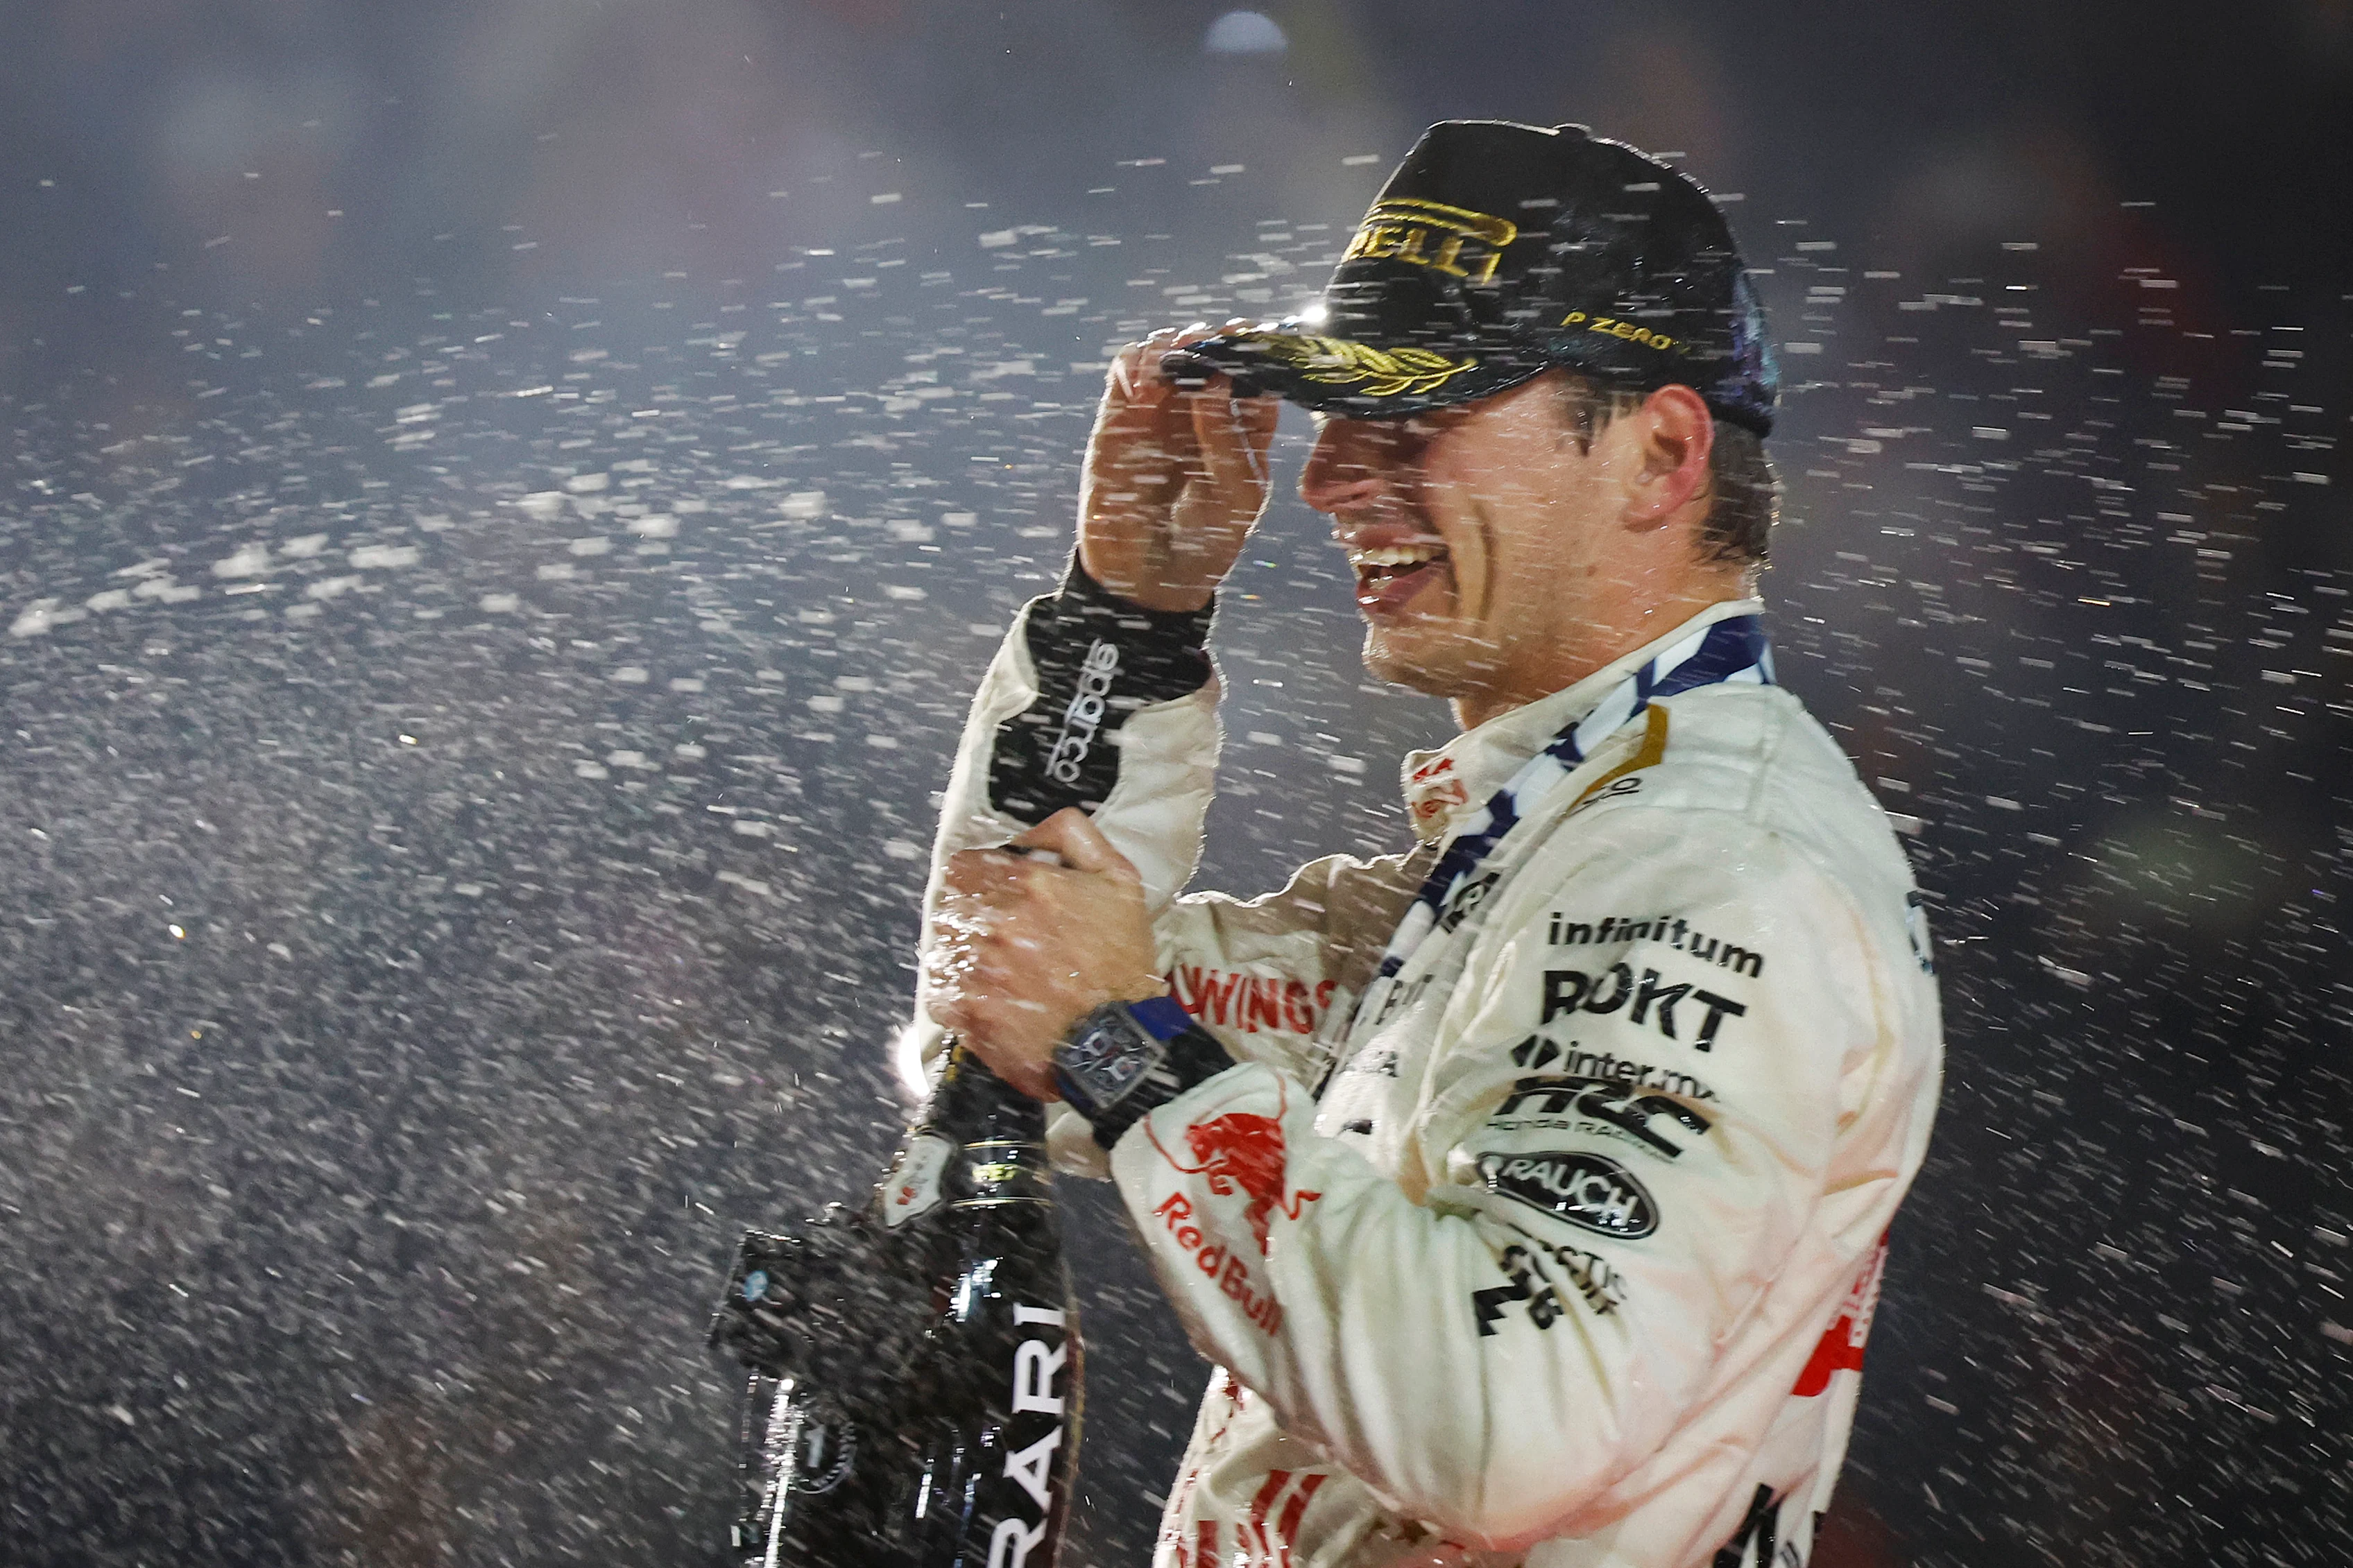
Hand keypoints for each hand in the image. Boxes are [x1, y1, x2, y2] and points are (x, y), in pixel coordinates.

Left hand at [924, 810, 1164, 1100]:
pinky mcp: (967, 1014)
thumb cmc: (1123, 962)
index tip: (990, 893)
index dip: (975, 878)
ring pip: (942, 948)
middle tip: (1001, 936)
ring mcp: (977, 971)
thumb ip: (1072, 835)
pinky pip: (939, 991)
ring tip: (997, 972)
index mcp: (1028, 886)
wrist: (1121, 1045)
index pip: (962, 866)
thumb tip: (1026, 833)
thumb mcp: (1120, 880)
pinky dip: (956, 993)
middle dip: (971, 916)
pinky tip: (988, 999)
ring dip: (963, 954)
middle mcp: (996, 924)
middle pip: (950, 906)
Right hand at [1077, 321, 1280, 612]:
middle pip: (1210, 346)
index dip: (1254, 346)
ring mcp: (1163, 406)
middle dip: (1209, 338)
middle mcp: (1206, 405)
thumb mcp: (1237, 495)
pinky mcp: (1122, 412)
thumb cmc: (1207, 538)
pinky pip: (1126, 367)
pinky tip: (1142, 386)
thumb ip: (1228, 438)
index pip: (1255, 368)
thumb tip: (1214, 379)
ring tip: (1171, 366)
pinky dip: (1133, 363)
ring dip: (1169, 344)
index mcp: (1247, 422)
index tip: (1249, 338)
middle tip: (1205, 347)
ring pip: (1167, 346)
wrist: (1149, 574)